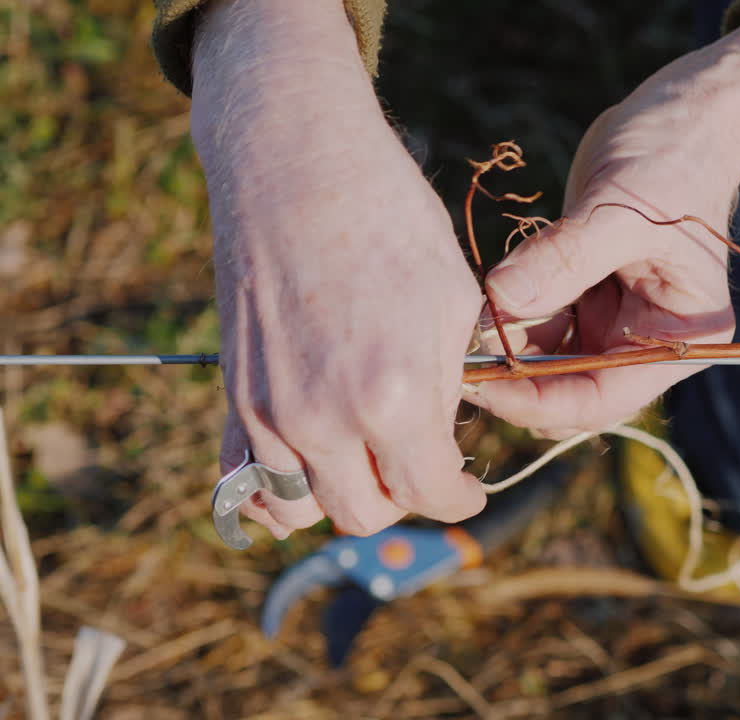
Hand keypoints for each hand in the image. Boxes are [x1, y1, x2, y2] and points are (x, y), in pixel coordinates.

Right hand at [193, 0, 485, 537]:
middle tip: (423, 464)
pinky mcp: (233, 392)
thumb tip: (442, 435)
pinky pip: (243, 478)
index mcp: (394, 397)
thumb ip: (446, 388)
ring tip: (369, 459)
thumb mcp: (452, 302)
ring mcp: (268, 410)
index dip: (461, 498)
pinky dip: (275, 489)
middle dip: (404, 497)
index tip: (469, 489)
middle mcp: (324, 419)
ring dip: (341, 495)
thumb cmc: (389, 220)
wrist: (297, 165)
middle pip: (365, 513)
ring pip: (301, 508)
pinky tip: (308, 466)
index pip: (430, 493)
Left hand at [469, 20, 739, 435]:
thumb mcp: (619, 209)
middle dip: (519, 378)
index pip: (604, 397)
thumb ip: (563, 260)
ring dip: (509, 347)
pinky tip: (485, 295)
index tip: (480, 382)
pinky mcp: (590, 297)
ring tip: (467, 317)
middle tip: (459, 355)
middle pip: (573, 391)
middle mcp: (652, 341)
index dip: (540, 400)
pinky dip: (512, 316)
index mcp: (683, 337)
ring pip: (550, 364)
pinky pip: (542, 327)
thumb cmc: (673, 156)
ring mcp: (619, 322)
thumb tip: (499, 302)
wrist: (683, 114)